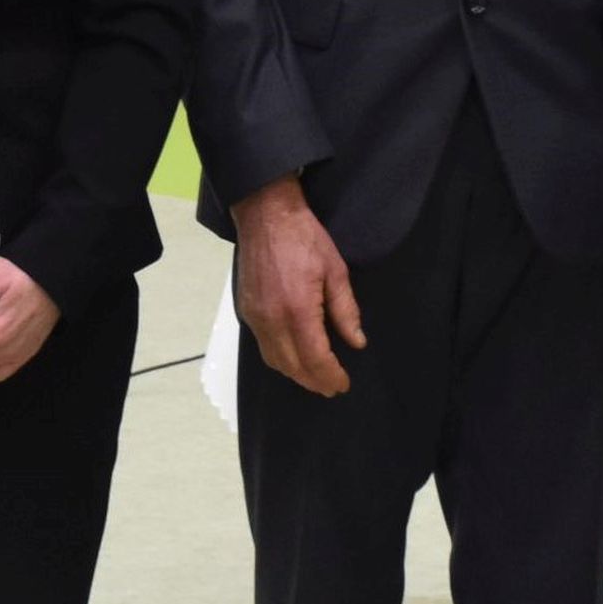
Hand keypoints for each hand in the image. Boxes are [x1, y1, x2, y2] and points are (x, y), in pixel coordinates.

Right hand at [232, 174, 363, 396]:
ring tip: (315, 378)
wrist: (266, 216)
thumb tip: (357, 342)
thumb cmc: (306, 238)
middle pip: (293, 366)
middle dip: (314, 381)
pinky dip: (279, 359)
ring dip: (295, 374)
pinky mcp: (245, 311)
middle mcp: (272, 319)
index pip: (315, 358)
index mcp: (298, 309)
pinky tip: (294, 357)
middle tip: (332, 388)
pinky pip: (262, 346)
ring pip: (274, 361)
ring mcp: (255, 317)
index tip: (343, 384)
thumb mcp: (336, 271)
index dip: (330, 375)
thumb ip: (346, 310)